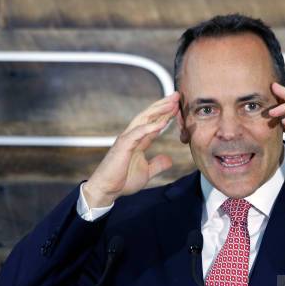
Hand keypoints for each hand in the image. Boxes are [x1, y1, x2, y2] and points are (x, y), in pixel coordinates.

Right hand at [83, 92, 179, 206]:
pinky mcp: (123, 146)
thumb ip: (157, 164)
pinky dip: (150, 127)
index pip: (153, 124)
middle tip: (177, 95)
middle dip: (163, 105)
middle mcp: (132, 136)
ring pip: (143, 119)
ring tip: (171, 102)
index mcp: (137, 141)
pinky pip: (138, 133)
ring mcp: (126, 139)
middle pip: (148, 116)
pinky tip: (161, 123)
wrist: (106, 190)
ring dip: (158, 110)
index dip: (165, 115)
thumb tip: (169, 159)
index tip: (178, 107)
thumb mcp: (146, 173)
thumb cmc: (122, 181)